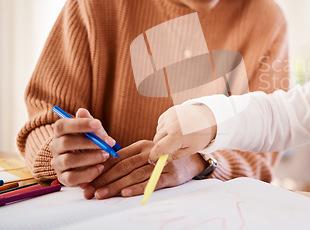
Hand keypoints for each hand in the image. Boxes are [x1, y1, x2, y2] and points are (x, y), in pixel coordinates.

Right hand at [49, 108, 115, 186]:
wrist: (92, 162)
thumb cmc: (92, 143)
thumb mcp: (94, 132)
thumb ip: (88, 122)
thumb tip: (82, 111)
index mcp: (61, 132)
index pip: (62, 125)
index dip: (79, 124)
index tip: (98, 123)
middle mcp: (55, 147)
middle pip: (66, 143)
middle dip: (90, 143)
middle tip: (108, 144)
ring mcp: (57, 163)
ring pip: (68, 160)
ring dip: (90, 157)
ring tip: (106, 155)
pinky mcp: (62, 178)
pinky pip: (71, 178)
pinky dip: (88, 174)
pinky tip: (100, 168)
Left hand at [83, 140, 206, 198]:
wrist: (192, 160)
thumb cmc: (164, 158)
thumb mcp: (146, 153)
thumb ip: (127, 159)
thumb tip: (99, 169)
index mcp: (142, 146)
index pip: (117, 158)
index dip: (101, 169)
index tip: (87, 180)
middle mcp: (151, 153)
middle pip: (123, 167)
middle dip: (104, 180)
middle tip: (89, 191)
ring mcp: (161, 164)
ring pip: (134, 175)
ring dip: (116, 186)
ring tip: (102, 194)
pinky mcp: (171, 175)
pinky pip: (151, 183)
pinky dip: (137, 188)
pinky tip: (125, 193)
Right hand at [149, 104, 216, 163]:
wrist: (208, 117)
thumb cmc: (200, 136)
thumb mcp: (190, 150)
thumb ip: (174, 156)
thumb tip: (161, 162)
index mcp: (177, 136)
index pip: (159, 148)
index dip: (154, 155)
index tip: (154, 160)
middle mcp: (171, 124)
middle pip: (156, 140)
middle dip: (161, 145)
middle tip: (172, 147)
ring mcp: (170, 116)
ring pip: (158, 131)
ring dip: (163, 136)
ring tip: (178, 135)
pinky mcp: (170, 111)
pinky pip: (161, 123)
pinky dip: (165, 127)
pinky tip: (176, 127)